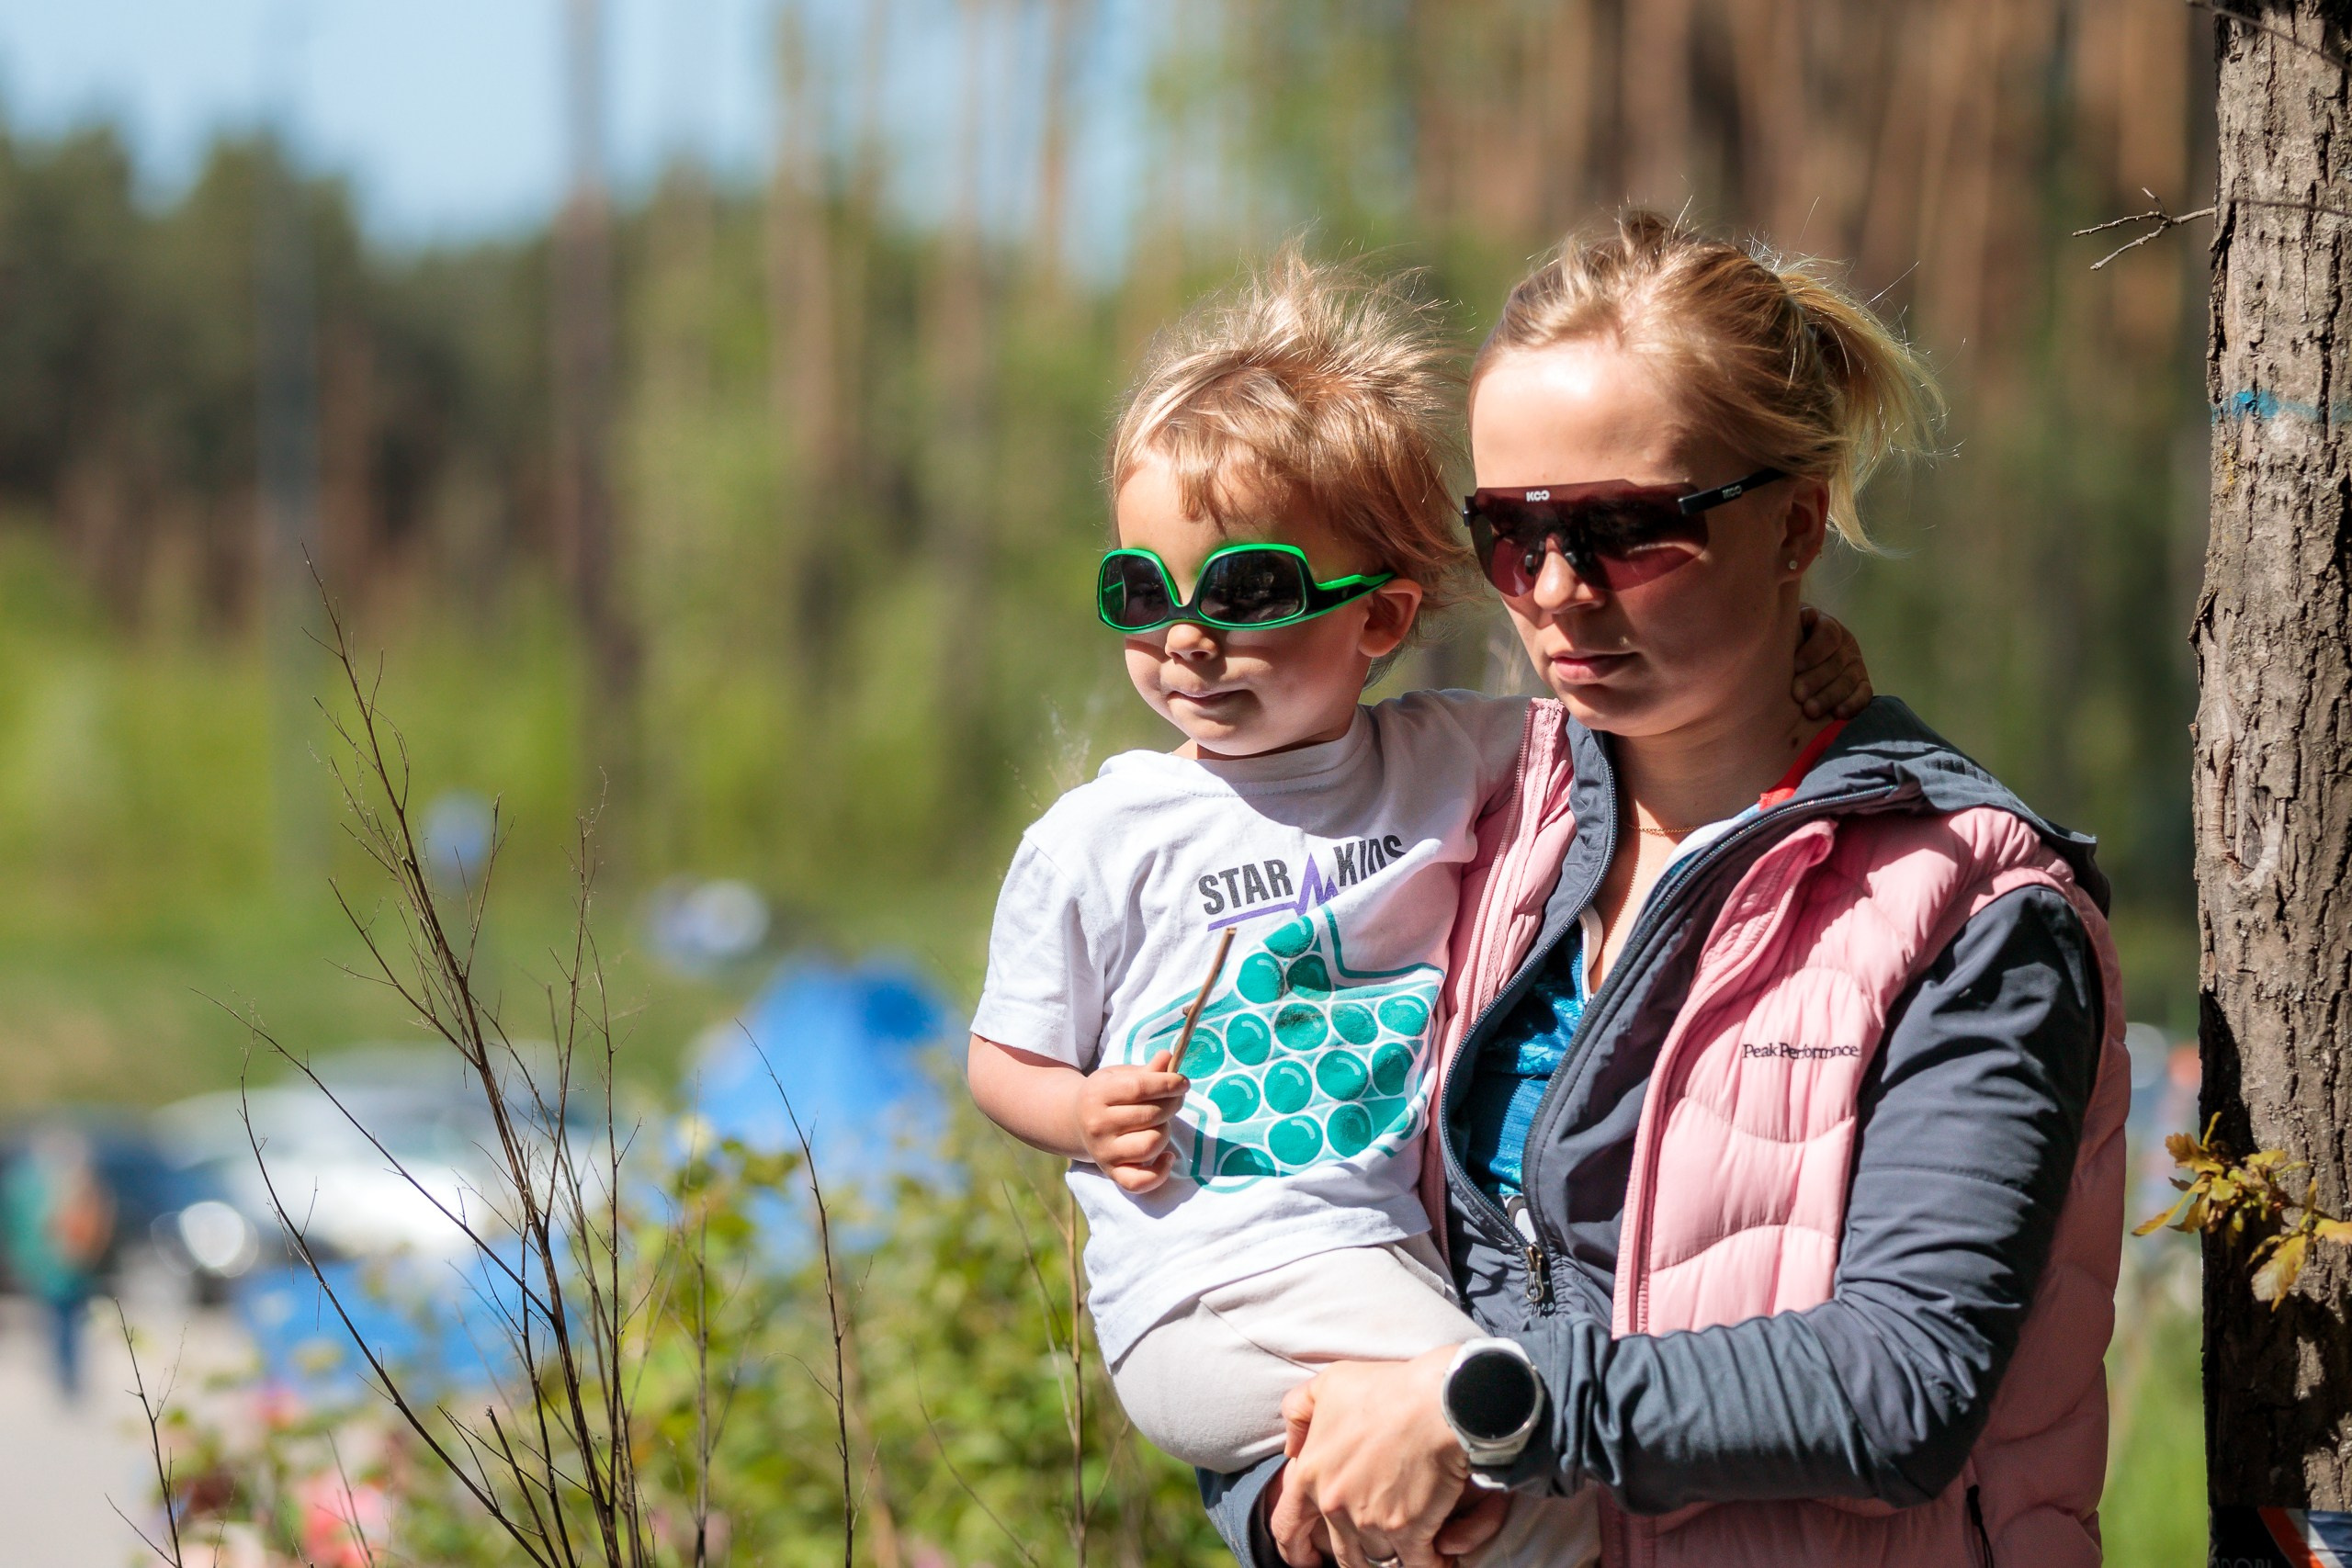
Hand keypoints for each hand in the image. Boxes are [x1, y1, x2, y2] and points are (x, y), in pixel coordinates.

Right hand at [1076, 1049, 1188, 1191]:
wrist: (1075, 1121)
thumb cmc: (1106, 1095)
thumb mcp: (1119, 1076)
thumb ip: (1146, 1071)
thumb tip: (1168, 1058)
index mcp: (1098, 1094)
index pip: (1138, 1088)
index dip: (1167, 1084)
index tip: (1183, 1082)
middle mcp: (1097, 1125)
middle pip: (1150, 1115)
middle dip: (1171, 1104)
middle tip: (1174, 1099)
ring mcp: (1104, 1152)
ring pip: (1150, 1145)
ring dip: (1165, 1132)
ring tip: (1160, 1124)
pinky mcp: (1112, 1173)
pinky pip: (1141, 1182)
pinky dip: (1160, 1172)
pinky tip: (1167, 1157)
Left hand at [1273, 1349, 1469, 1567]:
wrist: (1438, 1402)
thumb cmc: (1387, 1389)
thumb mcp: (1328, 1384)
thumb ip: (1298, 1413)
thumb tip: (1291, 1448)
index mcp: (1311, 1473)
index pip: (1286, 1527)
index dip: (1293, 1549)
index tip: (1306, 1560)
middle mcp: (1334, 1503)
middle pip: (1338, 1553)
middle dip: (1353, 1557)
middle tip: (1367, 1555)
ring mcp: (1370, 1521)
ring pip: (1377, 1559)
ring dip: (1391, 1556)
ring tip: (1405, 1548)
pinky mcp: (1408, 1531)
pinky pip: (1416, 1564)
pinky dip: (1428, 1563)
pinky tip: (1438, 1556)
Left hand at [1793, 605, 1873, 720]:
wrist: (1793, 656)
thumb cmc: (1783, 642)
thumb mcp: (1784, 629)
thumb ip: (1786, 627)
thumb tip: (1789, 624)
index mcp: (1826, 624)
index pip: (1828, 634)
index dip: (1813, 651)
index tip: (1795, 666)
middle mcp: (1845, 643)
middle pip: (1836, 661)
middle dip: (1816, 679)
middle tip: (1797, 694)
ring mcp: (1855, 664)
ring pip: (1848, 680)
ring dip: (1829, 696)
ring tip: (1810, 710)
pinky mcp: (1862, 684)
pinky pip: (1864, 694)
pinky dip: (1853, 704)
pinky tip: (1838, 714)